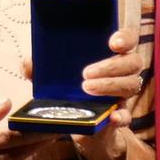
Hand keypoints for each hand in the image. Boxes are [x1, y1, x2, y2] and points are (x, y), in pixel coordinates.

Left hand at [24, 31, 142, 159]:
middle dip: (111, 65)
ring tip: (86, 88)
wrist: (76, 122)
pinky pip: (127, 115)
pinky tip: (111, 117)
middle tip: (85, 73)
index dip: (125, 38)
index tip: (112, 42)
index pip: (128, 39)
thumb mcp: (52, 77)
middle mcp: (123, 72)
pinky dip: (121, 116)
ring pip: (131, 85)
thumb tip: (27, 63)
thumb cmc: (67, 88)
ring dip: (110, 86)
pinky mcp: (119, 115)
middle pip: (132, 63)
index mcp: (110, 54)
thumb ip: (40, 68)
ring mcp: (123, 94)